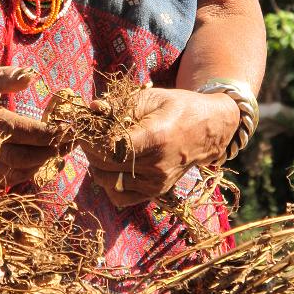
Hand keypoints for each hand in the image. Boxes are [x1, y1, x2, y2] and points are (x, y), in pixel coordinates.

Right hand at [0, 61, 66, 186]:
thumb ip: (5, 77)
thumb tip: (31, 77)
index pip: (25, 131)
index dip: (51, 133)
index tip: (72, 130)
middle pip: (23, 157)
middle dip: (51, 151)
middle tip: (72, 143)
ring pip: (13, 172)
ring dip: (38, 165)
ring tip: (57, 152)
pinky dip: (19, 174)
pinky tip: (33, 163)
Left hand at [82, 87, 239, 207]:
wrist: (208, 129)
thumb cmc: (179, 107)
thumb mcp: (151, 97)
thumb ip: (120, 104)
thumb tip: (92, 108)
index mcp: (155, 138)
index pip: (110, 147)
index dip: (91, 139)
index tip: (84, 127)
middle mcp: (156, 165)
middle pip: (106, 164)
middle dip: (89, 149)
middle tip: (87, 135)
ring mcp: (157, 182)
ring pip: (110, 182)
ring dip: (96, 166)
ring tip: (97, 149)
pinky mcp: (156, 192)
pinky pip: (121, 197)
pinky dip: (109, 185)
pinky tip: (110, 167)